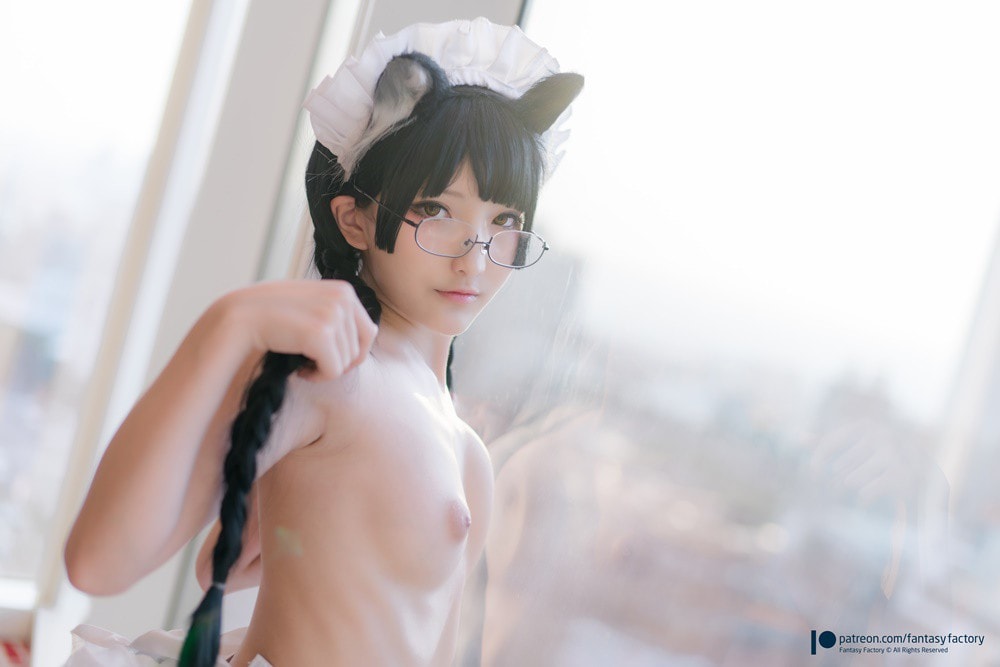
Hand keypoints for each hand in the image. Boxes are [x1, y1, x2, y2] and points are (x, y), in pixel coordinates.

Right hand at [219, 279, 377, 380]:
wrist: (238, 319)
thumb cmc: (274, 319)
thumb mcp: (311, 307)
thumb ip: (337, 313)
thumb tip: (372, 333)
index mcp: (344, 290)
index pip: (369, 332)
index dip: (350, 352)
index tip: (324, 355)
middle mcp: (342, 297)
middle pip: (361, 349)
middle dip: (338, 362)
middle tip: (310, 362)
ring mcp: (332, 313)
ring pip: (348, 361)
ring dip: (325, 369)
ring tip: (301, 362)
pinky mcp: (320, 332)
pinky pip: (334, 370)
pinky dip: (318, 376)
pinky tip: (298, 369)